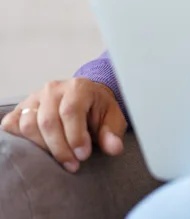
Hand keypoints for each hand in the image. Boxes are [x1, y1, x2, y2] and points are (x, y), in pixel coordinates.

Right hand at [0, 78, 127, 171]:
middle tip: (73, 164)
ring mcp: (33, 98)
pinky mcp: (20, 109)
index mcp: (78, 87)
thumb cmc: (98, 110)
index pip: (70, 111)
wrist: (85, 100)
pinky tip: (38, 151)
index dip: (75, 137)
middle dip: (60, 148)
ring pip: (28, 125)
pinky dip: (20, 140)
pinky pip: (11, 125)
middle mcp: (53, 89)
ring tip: (59, 160)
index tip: (83, 156)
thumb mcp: (112, 119)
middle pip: (47, 121)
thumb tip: (114, 148)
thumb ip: (112, 133)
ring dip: (42, 148)